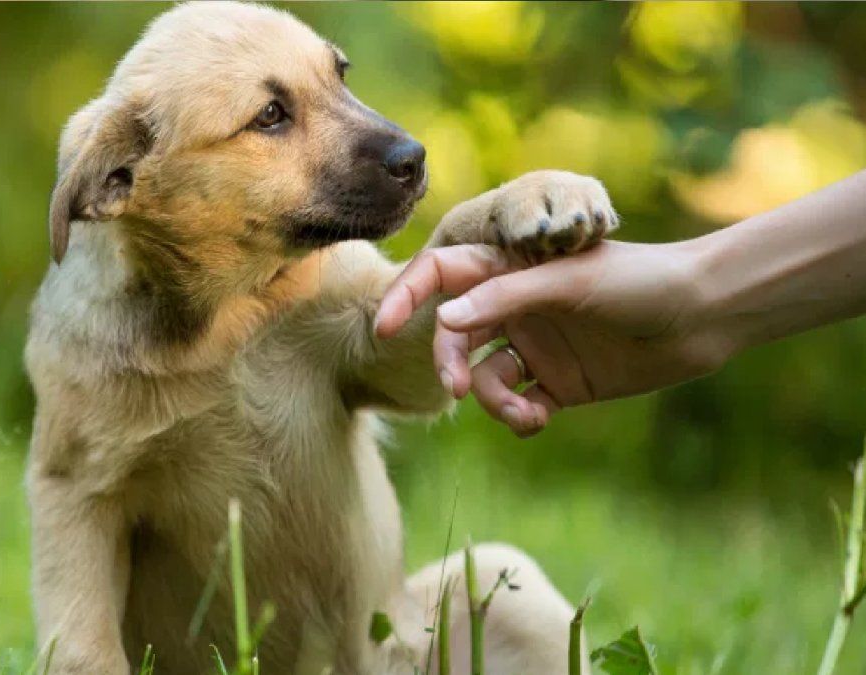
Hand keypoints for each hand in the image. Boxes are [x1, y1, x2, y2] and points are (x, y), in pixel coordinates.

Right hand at [375, 240, 729, 436]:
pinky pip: (518, 403)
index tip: (382, 326)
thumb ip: (504, 298)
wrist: (704, 314)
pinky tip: (539, 420)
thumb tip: (442, 319)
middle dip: (450, 363)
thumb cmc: (640, 279)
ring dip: (493, 401)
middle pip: (457, 335)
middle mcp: (517, 307)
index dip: (408, 296)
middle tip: (459, 389)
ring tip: (525, 414)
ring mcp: (536, 345)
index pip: (444, 274)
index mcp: (513, 269)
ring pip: (485, 377)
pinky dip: (519, 418)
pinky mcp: (559, 382)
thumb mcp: (570, 282)